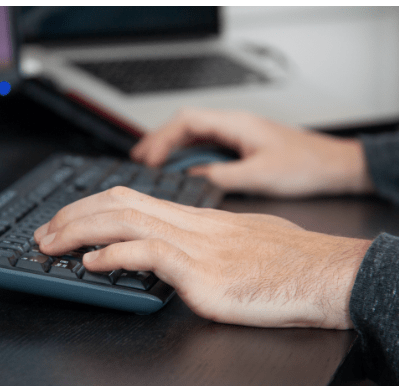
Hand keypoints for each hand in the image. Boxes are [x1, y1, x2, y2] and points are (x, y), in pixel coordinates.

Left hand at [34, 186, 370, 328]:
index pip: (132, 198)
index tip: (68, 218)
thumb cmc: (285, 261)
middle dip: (74, 214)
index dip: (92, 205)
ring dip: (80, 231)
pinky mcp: (204, 273)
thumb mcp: (237, 240)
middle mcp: (191, 225)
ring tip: (52, 243)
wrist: (321, 273)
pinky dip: (115, 254)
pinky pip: (151, 253)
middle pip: (119, 204)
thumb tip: (172, 249)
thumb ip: (202, 242)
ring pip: (126, 222)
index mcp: (195, 217)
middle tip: (46, 231)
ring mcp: (196, 246)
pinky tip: (92, 262)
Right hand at [131, 109, 374, 196]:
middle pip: (184, 127)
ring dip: (169, 150)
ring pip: (192, 137)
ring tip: (149, 166)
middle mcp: (232, 126)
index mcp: (235, 124)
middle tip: (138, 161)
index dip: (162, 139)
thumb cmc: (307, 165)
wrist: (334, 166)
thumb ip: (222, 176)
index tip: (148, 160)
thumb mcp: (260, 176)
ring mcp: (235, 136)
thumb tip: (191, 180)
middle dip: (158, 142)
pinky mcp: (239, 149)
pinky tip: (178, 172)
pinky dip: (186, 159)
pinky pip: (204, 149)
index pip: (187, 122)